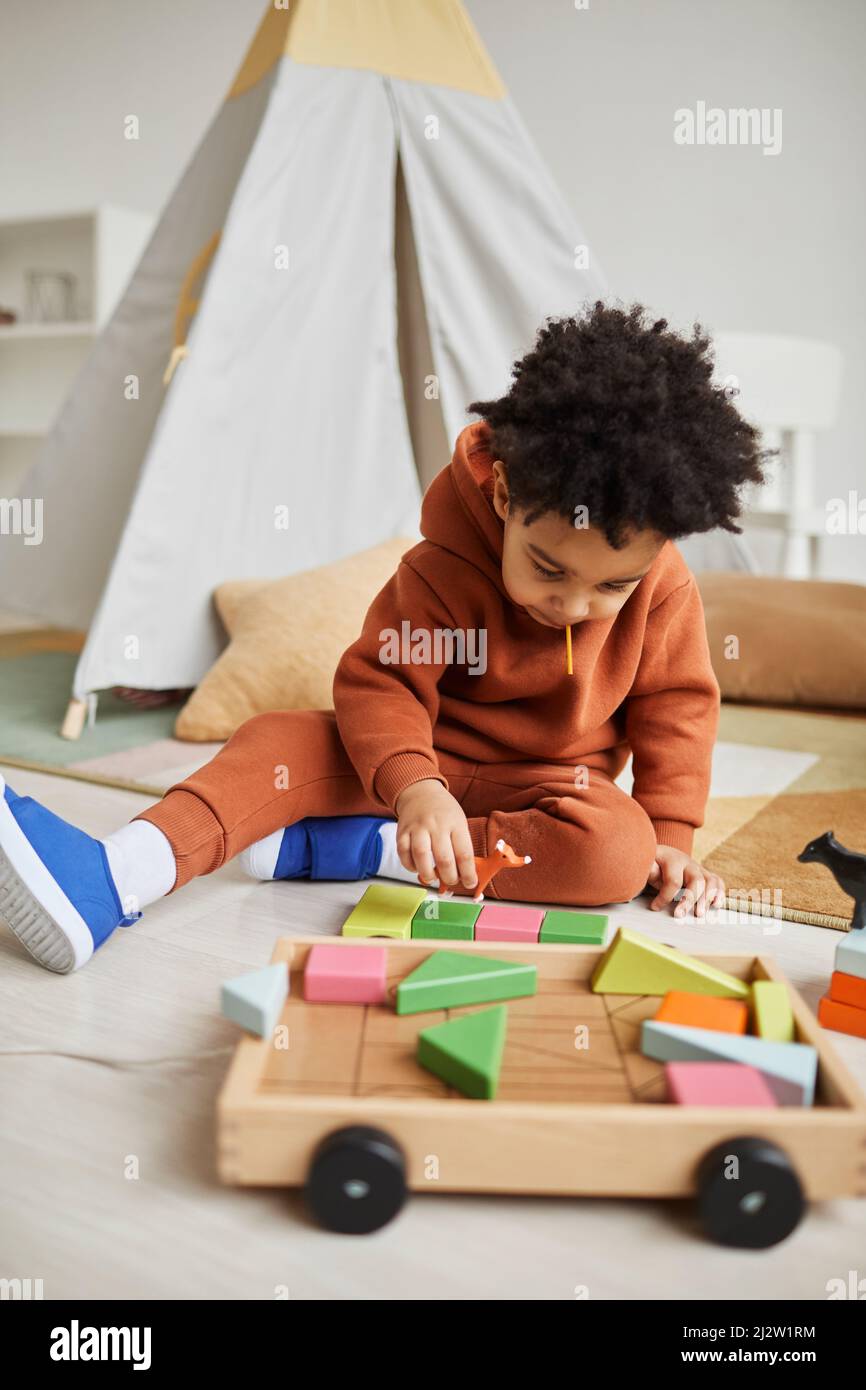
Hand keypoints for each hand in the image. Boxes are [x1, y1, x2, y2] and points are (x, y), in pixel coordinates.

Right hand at [394, 779, 477, 893]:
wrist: (420, 792)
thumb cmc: (444, 812)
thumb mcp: (459, 823)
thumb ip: (461, 847)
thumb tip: (464, 876)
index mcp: (456, 823)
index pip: (464, 854)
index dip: (468, 874)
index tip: (470, 883)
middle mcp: (436, 825)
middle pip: (444, 859)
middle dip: (449, 877)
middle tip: (451, 881)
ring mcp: (417, 827)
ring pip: (421, 856)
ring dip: (428, 874)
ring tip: (432, 878)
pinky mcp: (402, 831)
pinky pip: (403, 853)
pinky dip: (410, 866)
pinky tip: (417, 868)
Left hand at [646, 845, 725, 917]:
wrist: (662, 854)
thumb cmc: (654, 863)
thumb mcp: (648, 864)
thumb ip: (649, 869)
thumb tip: (651, 871)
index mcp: (673, 859)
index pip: (674, 880)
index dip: (664, 897)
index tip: (655, 907)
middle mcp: (689, 863)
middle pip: (697, 880)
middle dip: (690, 900)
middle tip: (679, 915)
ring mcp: (699, 868)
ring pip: (711, 881)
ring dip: (707, 898)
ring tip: (700, 914)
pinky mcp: (705, 874)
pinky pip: (717, 881)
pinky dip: (719, 893)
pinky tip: (716, 905)